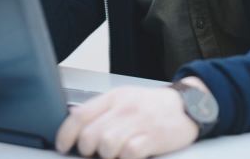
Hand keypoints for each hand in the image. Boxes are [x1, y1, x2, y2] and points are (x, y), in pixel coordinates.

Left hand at [55, 83, 200, 158]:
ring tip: (115, 153)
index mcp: (113, 98)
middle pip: (90, 135)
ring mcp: (139, 122)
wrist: (187, 105)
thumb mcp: (124, 99)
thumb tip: (73, 119)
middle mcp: (124, 108)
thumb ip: (100, 110)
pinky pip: (129, 153)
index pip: (80, 115)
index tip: (63, 146)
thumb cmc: (152, 106)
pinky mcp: (153, 137)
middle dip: (87, 150)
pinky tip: (129, 155)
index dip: (66, 134)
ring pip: (107, 145)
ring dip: (107, 155)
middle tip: (95, 153)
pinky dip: (125, 158)